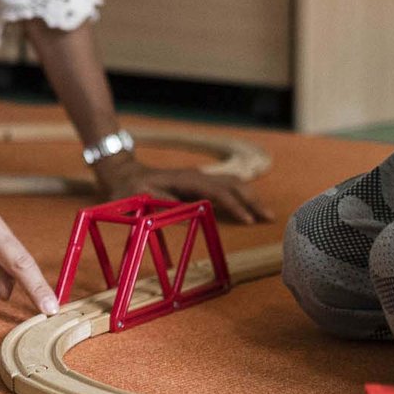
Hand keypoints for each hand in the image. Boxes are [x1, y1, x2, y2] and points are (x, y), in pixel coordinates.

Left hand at [92, 153, 271, 223]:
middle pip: (232, 184)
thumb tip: (183, 211)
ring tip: (267, 214)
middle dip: (252, 200)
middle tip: (269, 218)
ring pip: (232, 184)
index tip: (248, 220)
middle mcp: (197, 177)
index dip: (233, 205)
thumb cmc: (130, 189)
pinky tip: (251, 207)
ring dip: (250, 198)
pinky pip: (226, 188)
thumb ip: (160, 203)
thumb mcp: (140, 197)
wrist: (124, 173)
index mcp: (186, 180)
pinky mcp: (199, 185)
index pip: (217, 191)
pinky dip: (241, 196)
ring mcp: (199, 179)